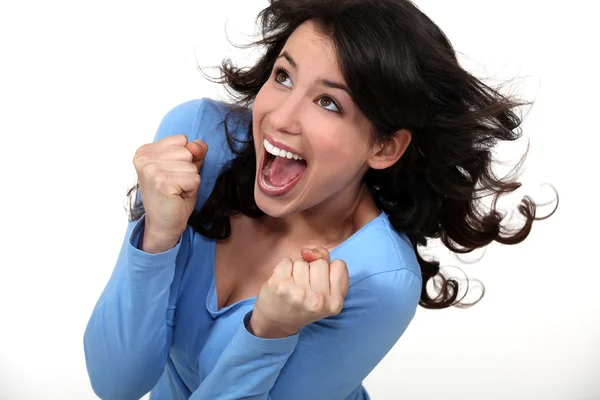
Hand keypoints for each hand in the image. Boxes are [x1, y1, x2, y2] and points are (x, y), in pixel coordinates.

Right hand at [133, 134, 207, 249]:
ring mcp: (151, 170)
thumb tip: (198, 145)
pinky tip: (178, 196)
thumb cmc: (174, 195)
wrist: (164, 224)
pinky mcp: (162, 182)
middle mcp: (144, 158)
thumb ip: (194, 151)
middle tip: (176, 185)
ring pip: (192, 166)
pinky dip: (191, 189)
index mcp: (145, 151)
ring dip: (190, 181)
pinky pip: (194, 178)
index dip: (185, 159)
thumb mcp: (185, 167)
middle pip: (187, 152)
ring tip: (177, 191)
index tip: (173, 174)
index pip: (182, 140)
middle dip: (188, 170)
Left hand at [249, 247, 349, 337]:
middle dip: (312, 269)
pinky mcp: (279, 286)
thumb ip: (325, 263)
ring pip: (302, 261)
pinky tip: (283, 283)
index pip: (339, 265)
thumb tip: (306, 252)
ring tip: (294, 286)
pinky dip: (283, 269)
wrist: (276, 322)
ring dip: (297, 270)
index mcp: (335, 303)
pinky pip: (286, 261)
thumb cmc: (303, 303)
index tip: (320, 285)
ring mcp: (298, 293)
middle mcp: (318, 300)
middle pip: (320, 262)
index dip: (329, 270)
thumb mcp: (325, 290)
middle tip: (305, 287)